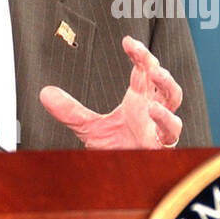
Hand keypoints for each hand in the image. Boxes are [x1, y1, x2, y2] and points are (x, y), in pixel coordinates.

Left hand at [40, 36, 183, 148]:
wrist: (124, 177)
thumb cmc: (117, 149)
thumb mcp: (89, 128)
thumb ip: (70, 111)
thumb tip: (46, 94)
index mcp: (139, 98)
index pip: (143, 69)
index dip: (138, 53)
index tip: (128, 41)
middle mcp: (153, 107)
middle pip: (160, 78)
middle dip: (153, 63)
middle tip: (141, 52)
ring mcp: (160, 124)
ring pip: (174, 99)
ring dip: (168, 84)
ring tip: (156, 72)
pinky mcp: (162, 143)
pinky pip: (171, 129)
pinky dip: (165, 118)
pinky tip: (153, 109)